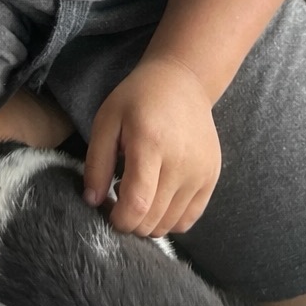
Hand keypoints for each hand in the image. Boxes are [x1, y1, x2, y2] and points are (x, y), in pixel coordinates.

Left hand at [83, 56, 221, 236]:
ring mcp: (201, 171)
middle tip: (119, 197)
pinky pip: (188, 219)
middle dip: (130, 220)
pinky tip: (159, 196)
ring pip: (170, 224)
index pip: (137, 205)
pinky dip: (170, 219)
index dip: (118, 219)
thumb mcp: (107, 121)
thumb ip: (97, 163)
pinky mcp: (212, 176)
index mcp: (151, 145)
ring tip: (140, 193)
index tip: (108, 206)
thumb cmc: (139, 98)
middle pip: (153, 221)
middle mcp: (182, 162)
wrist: (183, 80)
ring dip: (149, 221)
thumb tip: (93, 201)